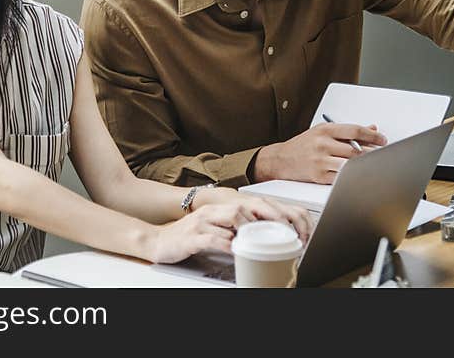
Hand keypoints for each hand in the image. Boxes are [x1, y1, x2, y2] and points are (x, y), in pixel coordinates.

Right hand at [146, 193, 310, 263]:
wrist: (158, 240)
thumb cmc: (190, 236)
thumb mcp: (217, 229)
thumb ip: (238, 228)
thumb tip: (264, 236)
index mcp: (224, 208)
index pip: (257, 204)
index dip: (279, 214)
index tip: (295, 229)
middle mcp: (215, 210)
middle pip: (249, 206)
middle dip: (271, 218)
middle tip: (286, 234)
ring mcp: (204, 221)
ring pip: (233, 218)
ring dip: (250, 229)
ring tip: (264, 240)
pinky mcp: (193, 236)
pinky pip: (214, 237)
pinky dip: (227, 244)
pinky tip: (236, 250)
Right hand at [252, 122, 386, 183]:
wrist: (280, 160)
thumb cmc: (302, 146)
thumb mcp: (321, 132)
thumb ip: (345, 131)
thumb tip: (370, 128)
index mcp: (325, 130)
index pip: (355, 130)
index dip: (372, 136)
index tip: (382, 140)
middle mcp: (323, 143)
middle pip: (355, 149)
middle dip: (371, 153)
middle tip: (381, 155)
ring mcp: (320, 160)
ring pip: (350, 164)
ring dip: (363, 165)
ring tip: (371, 165)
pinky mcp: (318, 176)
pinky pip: (341, 177)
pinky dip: (351, 176)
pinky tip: (356, 175)